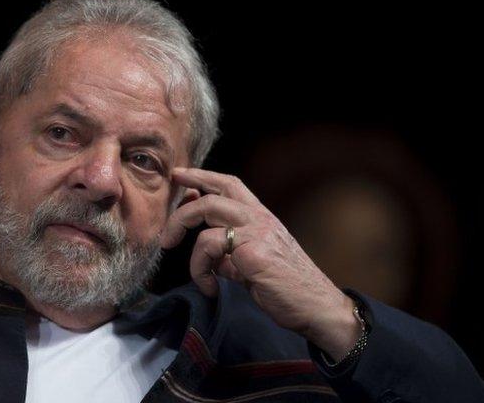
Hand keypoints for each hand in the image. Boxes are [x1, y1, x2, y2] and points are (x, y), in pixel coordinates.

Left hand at [161, 167, 360, 359]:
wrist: (318, 308)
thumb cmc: (287, 289)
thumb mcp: (254, 265)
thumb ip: (232, 256)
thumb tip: (211, 259)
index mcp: (261, 218)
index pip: (229, 184)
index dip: (201, 176)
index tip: (178, 176)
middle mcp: (259, 218)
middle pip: (213, 192)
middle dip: (182, 205)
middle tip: (166, 234)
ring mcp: (257, 232)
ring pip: (205, 210)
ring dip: (182, 234)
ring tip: (186, 265)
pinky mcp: (253, 252)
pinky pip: (208, 247)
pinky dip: (199, 269)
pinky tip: (209, 288)